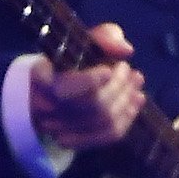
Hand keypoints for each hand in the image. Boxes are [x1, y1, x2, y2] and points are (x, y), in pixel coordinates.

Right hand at [28, 22, 144, 150]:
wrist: (47, 87)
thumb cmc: (66, 61)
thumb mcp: (80, 42)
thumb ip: (103, 38)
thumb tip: (125, 49)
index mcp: (42, 79)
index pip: (65, 89)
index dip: (91, 81)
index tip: (108, 69)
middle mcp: (47, 108)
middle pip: (92, 106)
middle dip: (119, 87)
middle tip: (130, 71)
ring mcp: (60, 129)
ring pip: (103, 122)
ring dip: (127, 101)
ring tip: (136, 83)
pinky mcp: (75, 140)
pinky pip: (107, 136)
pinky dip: (127, 118)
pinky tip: (136, 102)